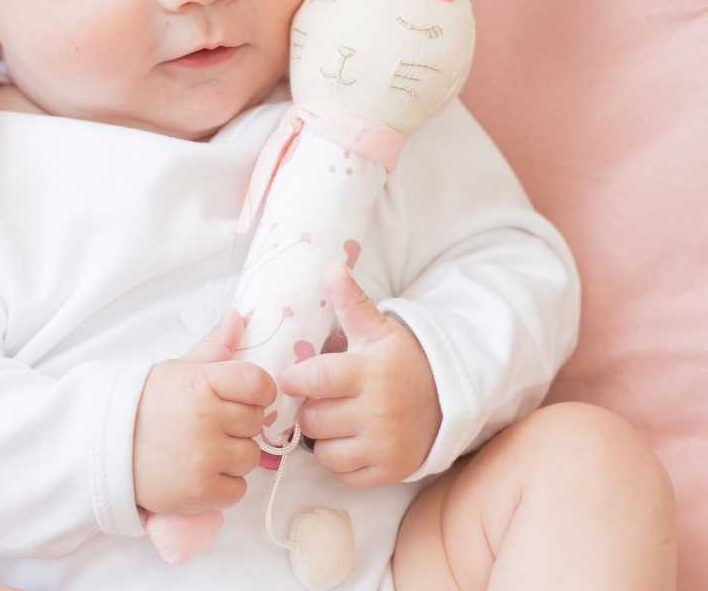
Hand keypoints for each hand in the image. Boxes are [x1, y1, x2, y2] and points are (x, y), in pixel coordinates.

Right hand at [133, 309, 276, 514]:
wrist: (108, 448)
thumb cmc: (147, 404)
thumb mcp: (179, 368)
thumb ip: (214, 345)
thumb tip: (237, 315)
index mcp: (203, 382)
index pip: (259, 383)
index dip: (259, 391)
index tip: (246, 397)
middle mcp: (207, 418)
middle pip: (257, 422)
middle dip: (240, 424)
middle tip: (213, 424)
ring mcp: (205, 457)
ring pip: (251, 457)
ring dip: (234, 456)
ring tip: (205, 449)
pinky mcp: (200, 492)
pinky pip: (238, 490)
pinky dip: (224, 485)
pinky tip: (201, 472)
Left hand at [279, 263, 441, 486]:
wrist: (445, 398)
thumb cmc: (399, 359)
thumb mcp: (376, 328)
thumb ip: (349, 300)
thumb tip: (331, 265)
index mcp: (370, 372)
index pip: (314, 381)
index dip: (295, 380)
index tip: (291, 377)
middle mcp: (378, 412)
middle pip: (312, 419)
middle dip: (309, 407)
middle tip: (319, 397)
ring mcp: (384, 446)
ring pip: (323, 450)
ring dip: (321, 436)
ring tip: (333, 417)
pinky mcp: (388, 471)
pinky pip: (341, 473)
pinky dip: (338, 459)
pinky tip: (349, 438)